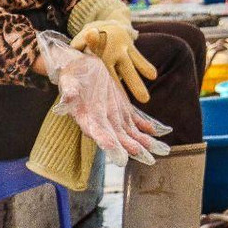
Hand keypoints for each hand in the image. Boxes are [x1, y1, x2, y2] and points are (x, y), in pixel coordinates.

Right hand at [37, 32, 170, 166]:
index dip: (109, 145)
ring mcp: (112, 117)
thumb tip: (65, 100)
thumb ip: (69, 92)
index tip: (121, 158)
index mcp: (87, 119)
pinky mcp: (120, 109)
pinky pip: (134, 121)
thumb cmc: (71, 76)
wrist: (80, 68)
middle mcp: (101, 122)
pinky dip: (146, 126)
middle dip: (133, 148)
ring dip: (145, 141)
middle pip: (118, 138)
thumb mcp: (69, 81)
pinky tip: (157, 132)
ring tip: (161, 149)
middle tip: (148, 158)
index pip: (99, 134)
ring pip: (130, 133)